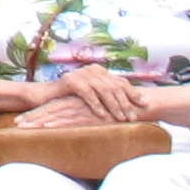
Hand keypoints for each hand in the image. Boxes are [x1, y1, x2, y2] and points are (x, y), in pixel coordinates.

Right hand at [18, 62, 148, 127]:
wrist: (45, 97)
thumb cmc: (70, 100)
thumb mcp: (93, 96)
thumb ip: (108, 96)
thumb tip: (131, 107)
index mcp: (100, 71)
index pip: (121, 81)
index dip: (133, 93)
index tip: (144, 105)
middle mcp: (92, 70)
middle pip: (115, 86)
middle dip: (125, 103)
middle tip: (133, 118)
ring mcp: (81, 74)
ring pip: (103, 89)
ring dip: (114, 105)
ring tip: (120, 119)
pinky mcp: (70, 81)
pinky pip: (87, 93)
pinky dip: (95, 104)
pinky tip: (101, 115)